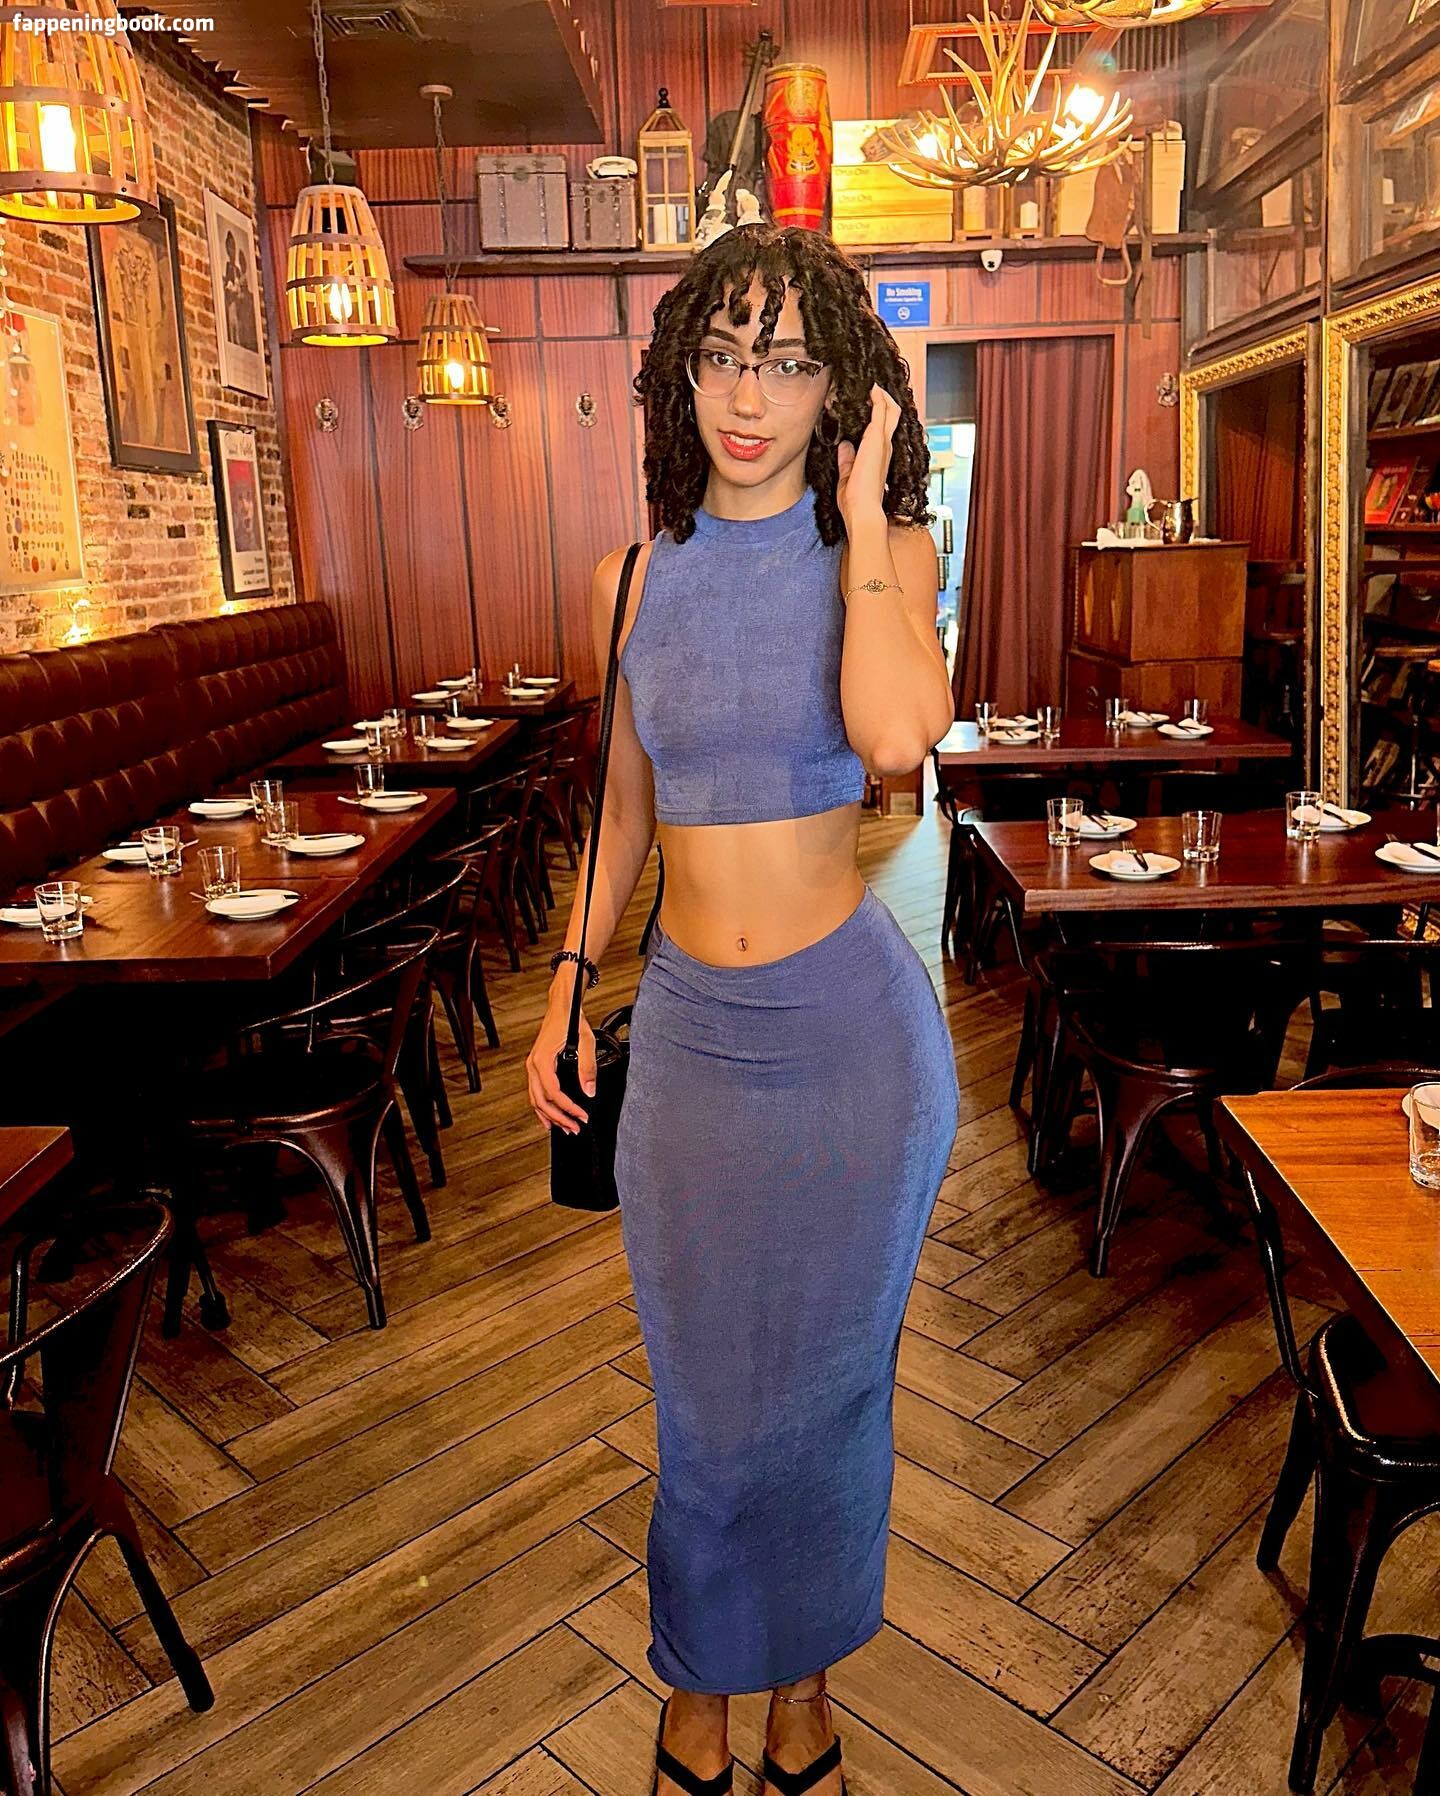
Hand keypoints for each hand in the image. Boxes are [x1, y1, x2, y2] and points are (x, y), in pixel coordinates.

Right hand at [526, 999, 595, 1136]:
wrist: (562, 1005)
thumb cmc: (571, 1019)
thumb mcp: (586, 1041)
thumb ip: (587, 1067)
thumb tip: (589, 1091)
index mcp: (542, 1060)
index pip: (553, 1093)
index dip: (568, 1108)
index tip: (582, 1117)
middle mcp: (533, 1065)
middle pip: (541, 1101)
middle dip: (558, 1118)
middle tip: (574, 1129)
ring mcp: (532, 1066)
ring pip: (536, 1099)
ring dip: (550, 1116)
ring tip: (564, 1128)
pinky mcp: (536, 1067)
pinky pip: (535, 1092)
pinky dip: (543, 1107)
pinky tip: (550, 1117)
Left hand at [835, 383, 900, 526]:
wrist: (864, 510)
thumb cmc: (857, 501)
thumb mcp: (848, 476)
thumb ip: (847, 461)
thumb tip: (844, 447)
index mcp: (879, 457)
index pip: (884, 431)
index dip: (882, 417)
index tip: (873, 405)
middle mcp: (885, 448)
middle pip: (892, 417)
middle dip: (885, 401)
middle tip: (877, 390)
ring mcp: (882, 443)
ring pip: (890, 411)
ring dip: (883, 397)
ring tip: (874, 385)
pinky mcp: (876, 439)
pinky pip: (881, 412)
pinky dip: (878, 399)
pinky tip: (872, 389)